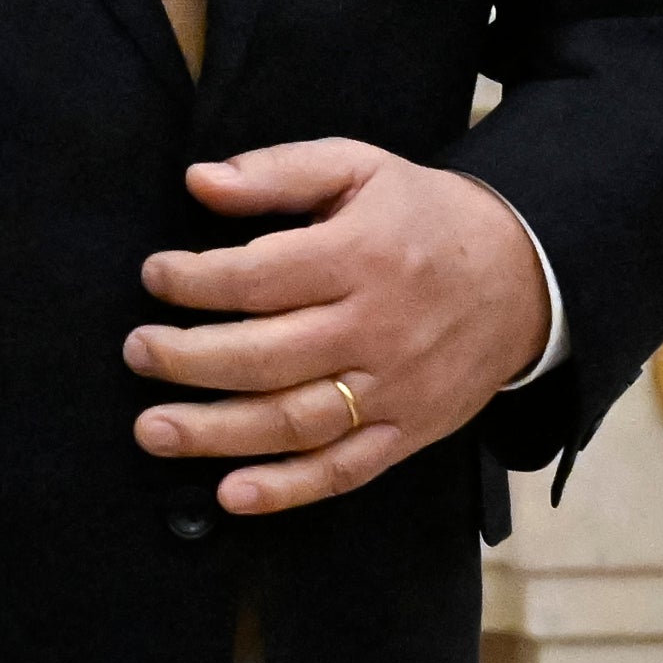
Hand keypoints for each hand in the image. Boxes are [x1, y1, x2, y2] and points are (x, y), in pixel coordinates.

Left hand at [126, 139, 551, 515]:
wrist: (525, 274)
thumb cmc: (423, 217)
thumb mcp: (358, 169)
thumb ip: (277, 172)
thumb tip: (198, 182)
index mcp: (362, 256)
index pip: (259, 278)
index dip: (195, 280)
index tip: (154, 276)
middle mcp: (377, 328)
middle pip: (267, 356)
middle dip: (189, 360)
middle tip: (137, 353)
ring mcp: (395, 389)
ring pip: (295, 421)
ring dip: (217, 433)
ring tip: (153, 430)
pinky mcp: (409, 432)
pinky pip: (344, 470)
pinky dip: (287, 489)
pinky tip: (232, 494)